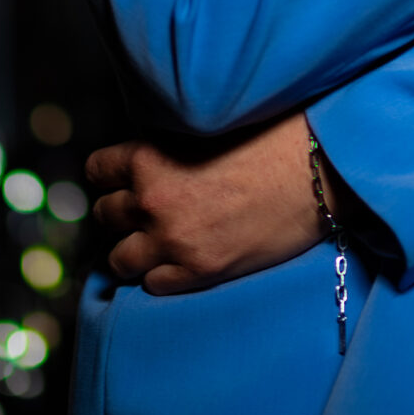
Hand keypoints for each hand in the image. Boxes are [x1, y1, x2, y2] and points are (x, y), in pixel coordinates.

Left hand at [85, 111, 327, 294]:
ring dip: (134, 252)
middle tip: (144, 215)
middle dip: (121, 215)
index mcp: (149, 156)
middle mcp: (152, 200)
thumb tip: (152, 156)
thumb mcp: (207, 129)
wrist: (316, 171)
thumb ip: (169, 146)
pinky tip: (179, 264)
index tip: (122, 182)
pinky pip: (153, 285)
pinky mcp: (199, 271)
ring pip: (120, 259)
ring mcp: (173, 240)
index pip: (97, 170)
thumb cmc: (272, 139)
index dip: (110, 176)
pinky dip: (161, 276)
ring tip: (154, 246)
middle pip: (105, 216)